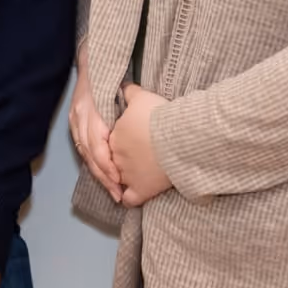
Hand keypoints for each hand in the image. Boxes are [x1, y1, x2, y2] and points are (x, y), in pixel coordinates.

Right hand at [68, 68, 121, 201]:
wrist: (92, 57)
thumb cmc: (111, 72)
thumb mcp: (123, 85)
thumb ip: (131, 103)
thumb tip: (148, 122)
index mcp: (91, 109)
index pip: (97, 145)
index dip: (108, 165)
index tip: (120, 180)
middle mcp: (80, 116)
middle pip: (90, 154)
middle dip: (105, 177)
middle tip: (119, 194)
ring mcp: (74, 119)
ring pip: (85, 154)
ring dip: (99, 175)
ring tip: (113, 191)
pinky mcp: (73, 122)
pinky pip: (82, 149)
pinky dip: (92, 164)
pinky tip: (103, 175)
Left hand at [110, 83, 171, 207]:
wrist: (178, 138)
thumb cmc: (160, 117)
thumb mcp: (142, 97)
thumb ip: (128, 93)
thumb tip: (122, 87)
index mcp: (113, 137)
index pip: (108, 142)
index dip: (118, 141)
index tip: (130, 139)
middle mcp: (116, 158)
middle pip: (111, 161)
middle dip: (119, 160)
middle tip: (134, 155)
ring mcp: (127, 176)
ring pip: (117, 180)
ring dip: (122, 178)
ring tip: (133, 174)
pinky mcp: (141, 190)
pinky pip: (129, 199)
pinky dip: (128, 198)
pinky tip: (131, 195)